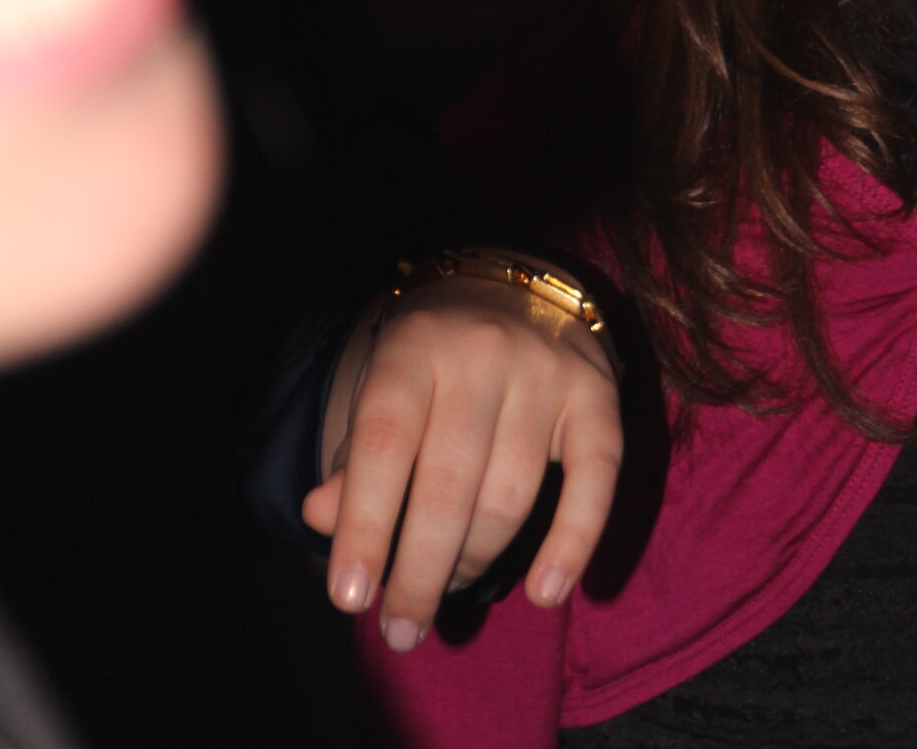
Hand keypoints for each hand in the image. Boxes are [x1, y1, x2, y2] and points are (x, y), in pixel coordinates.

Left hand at [302, 275, 622, 650]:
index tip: (349, 597)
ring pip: (509, 498)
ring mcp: (545, 370)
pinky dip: (572, 544)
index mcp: (416, 346)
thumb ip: (354, 458)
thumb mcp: (383, 389)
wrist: (516, 287)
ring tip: (447, 591)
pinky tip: (544, 594)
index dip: (363, 524)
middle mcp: (482, 351)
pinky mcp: (597, 394)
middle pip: (449, 486)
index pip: (384, 444)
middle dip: (419, 573)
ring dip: (474, 564)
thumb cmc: (435, 361)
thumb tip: (319, 517)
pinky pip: (593, 482)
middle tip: (400, 629)